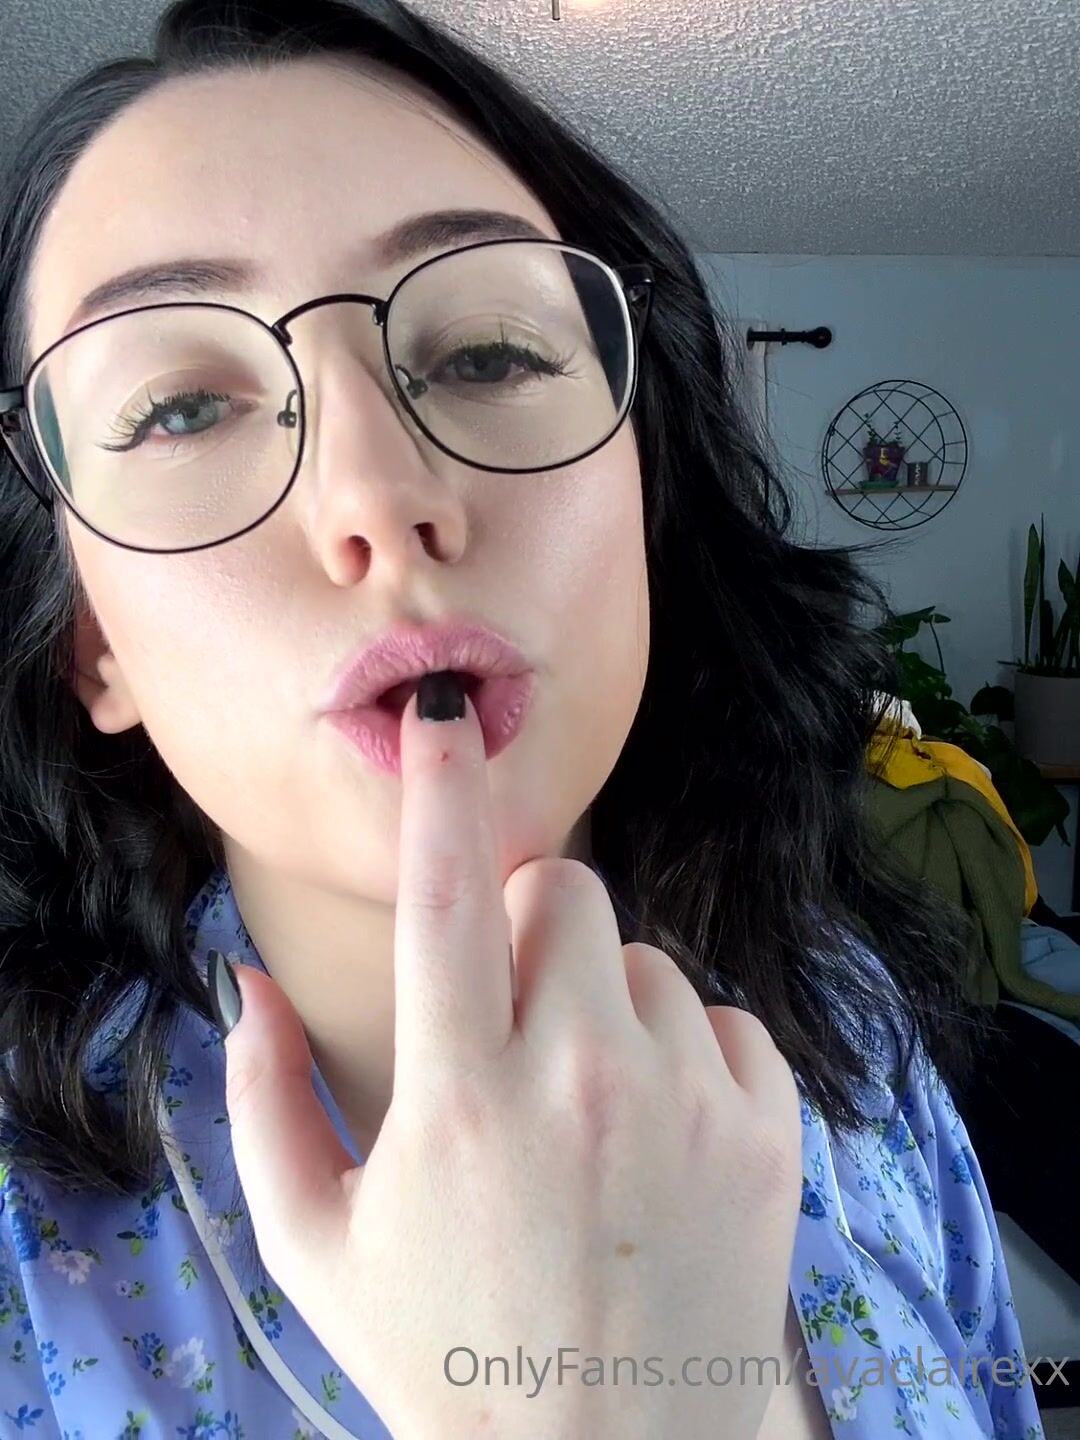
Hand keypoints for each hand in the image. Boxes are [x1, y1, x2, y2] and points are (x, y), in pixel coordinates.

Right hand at [219, 686, 802, 1439]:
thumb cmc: (445, 1348)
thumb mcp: (316, 1245)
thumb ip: (265, 1101)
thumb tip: (246, 983)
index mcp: (460, 1096)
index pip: (448, 895)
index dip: (440, 790)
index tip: (444, 711)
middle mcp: (580, 1078)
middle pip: (569, 893)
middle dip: (536, 930)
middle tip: (516, 1025)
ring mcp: (687, 1100)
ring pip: (647, 960)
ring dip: (609, 1005)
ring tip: (587, 1113)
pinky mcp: (767, 1128)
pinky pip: (723, 1018)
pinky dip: (688, 1056)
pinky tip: (658, 1138)